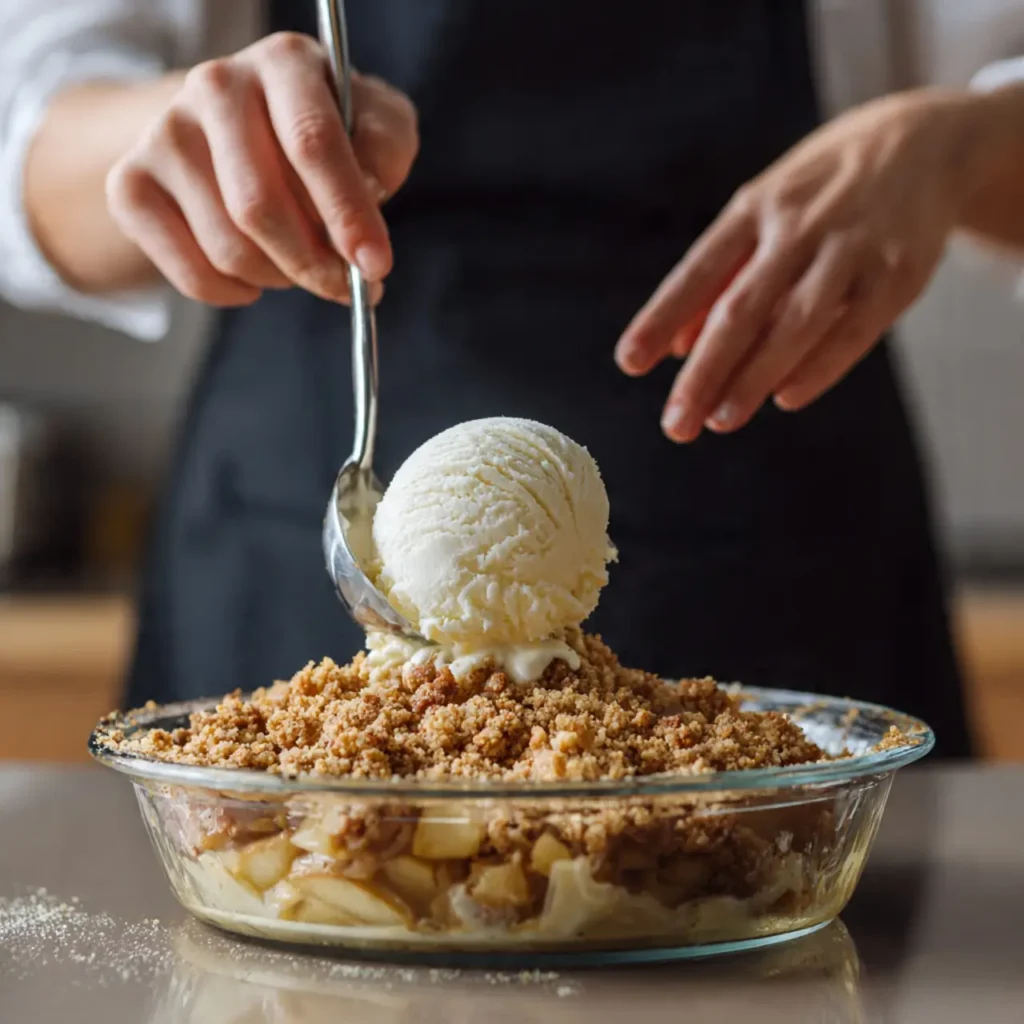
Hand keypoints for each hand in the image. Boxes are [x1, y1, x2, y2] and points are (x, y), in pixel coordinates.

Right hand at [106, 32, 417, 306]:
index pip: (311, 143)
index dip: (347, 214)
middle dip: (313, 264)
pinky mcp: (131, 183)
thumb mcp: (374, 126)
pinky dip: (231, 292)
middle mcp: (215, 85)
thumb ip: (384, 148)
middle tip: (346, 287)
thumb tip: (368, 189)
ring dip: (277, 277)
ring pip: (227, 246)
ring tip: (298, 265)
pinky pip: (189, 271)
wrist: (248, 130)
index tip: (375, 266)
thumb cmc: (325, 133)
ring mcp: (164, 132)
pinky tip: (253, 277)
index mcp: (283, 63)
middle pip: (259, 205)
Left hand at [615, 89, 983, 441]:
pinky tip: (785, 398)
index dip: (661, 317)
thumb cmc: (820, 194)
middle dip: (705, 370)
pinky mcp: (898, 274)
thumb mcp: (764, 213)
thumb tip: (674, 348)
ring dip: (753, 377)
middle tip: (676, 424)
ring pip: (795, 322)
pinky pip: (854, 329)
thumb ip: (720, 279)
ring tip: (719, 422)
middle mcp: (799, 226)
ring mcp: (851, 248)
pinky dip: (819, 367)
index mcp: (754, 209)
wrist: (925, 142)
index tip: (629, 363)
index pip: (698, 271)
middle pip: (741, 308)